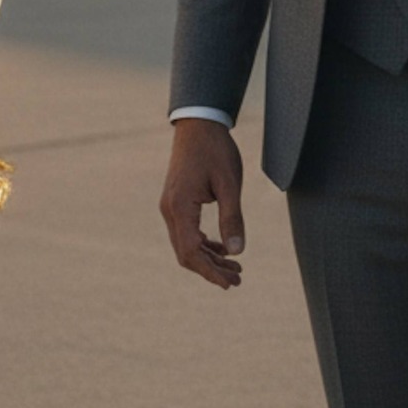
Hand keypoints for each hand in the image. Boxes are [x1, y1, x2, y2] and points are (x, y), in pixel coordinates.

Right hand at [160, 118, 245, 290]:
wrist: (199, 123)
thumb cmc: (215, 150)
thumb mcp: (229, 183)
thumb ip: (232, 218)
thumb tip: (237, 253)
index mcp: (180, 207)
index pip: (191, 252)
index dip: (210, 272)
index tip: (231, 283)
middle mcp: (170, 210)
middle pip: (186, 254)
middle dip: (211, 269)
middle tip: (237, 280)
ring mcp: (171, 206)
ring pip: (186, 244)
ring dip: (209, 258)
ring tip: (235, 269)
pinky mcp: (176, 202)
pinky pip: (187, 232)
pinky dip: (203, 244)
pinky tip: (222, 248)